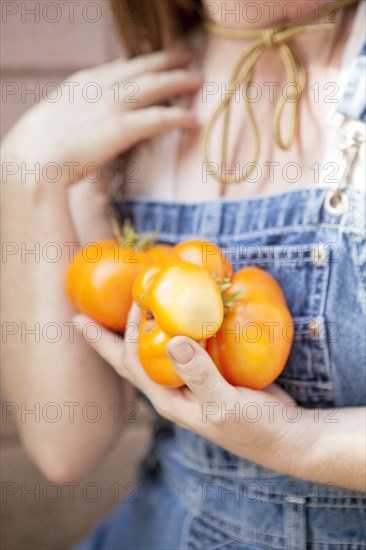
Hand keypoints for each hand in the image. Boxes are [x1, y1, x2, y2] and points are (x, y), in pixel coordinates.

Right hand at [3, 49, 200, 185]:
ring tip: (198, 79)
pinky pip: (159, 119)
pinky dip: (179, 117)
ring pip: (156, 86)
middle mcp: (101, 88)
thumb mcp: (57, 120)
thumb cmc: (38, 147)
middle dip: (167, 61)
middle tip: (186, 57)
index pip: (120, 67)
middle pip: (143, 68)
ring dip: (180, 80)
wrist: (33, 158)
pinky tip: (192, 120)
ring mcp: (112, 106)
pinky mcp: (121, 129)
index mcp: (84, 83)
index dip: (142, 63)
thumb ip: (76, 116)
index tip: (156, 62)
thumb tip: (84, 127)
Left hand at [74, 303, 306, 473]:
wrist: (288, 436)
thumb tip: (173, 340)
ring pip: (156, 349)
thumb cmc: (254, 427)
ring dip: (138, 329)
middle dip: (105, 339)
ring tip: (123, 310)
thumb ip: (199, 374)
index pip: (130, 364)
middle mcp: (174, 388)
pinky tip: (177, 313)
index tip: (119, 307)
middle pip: (131, 359)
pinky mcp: (211, 369)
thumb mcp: (224, 404)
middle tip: (81, 317)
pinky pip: (186, 342)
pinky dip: (177, 325)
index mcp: (169, 399)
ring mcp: (192, 378)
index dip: (115, 338)